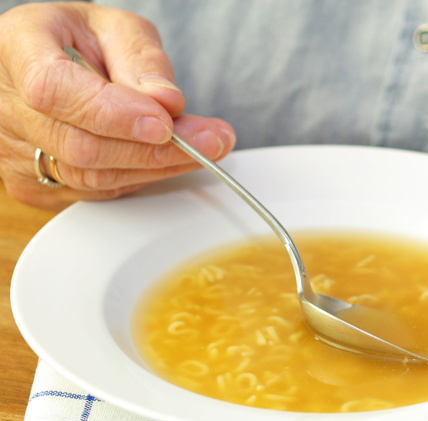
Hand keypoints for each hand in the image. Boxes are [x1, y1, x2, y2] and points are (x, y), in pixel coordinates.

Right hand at [0, 2, 235, 209]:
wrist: (45, 64)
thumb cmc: (76, 41)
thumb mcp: (114, 28)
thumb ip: (141, 58)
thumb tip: (166, 101)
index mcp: (17, 49)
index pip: (56, 91)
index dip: (114, 114)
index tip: (165, 122)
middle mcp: (7, 106)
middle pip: (82, 146)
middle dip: (158, 149)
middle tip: (212, 140)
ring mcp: (15, 152)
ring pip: (93, 176)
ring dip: (159, 167)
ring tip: (205, 148)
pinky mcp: (35, 185)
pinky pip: (96, 191)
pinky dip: (141, 177)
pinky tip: (168, 159)